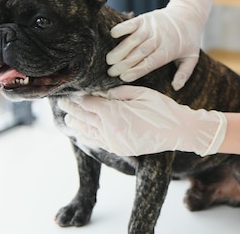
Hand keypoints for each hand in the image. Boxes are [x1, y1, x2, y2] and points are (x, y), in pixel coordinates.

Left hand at [57, 86, 226, 156]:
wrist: (178, 131)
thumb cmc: (162, 108)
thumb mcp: (140, 93)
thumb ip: (117, 92)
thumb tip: (100, 91)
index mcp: (114, 113)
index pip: (89, 104)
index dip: (79, 98)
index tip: (71, 92)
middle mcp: (110, 129)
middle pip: (85, 117)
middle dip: (73, 110)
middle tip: (62, 103)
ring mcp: (114, 141)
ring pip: (89, 131)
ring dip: (77, 124)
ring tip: (68, 119)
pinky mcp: (120, 148)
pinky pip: (99, 142)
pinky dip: (88, 137)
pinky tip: (82, 134)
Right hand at [106, 0, 213, 89]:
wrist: (188, 14)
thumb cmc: (188, 39)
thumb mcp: (192, 57)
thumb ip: (184, 73)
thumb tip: (176, 87)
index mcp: (169, 50)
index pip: (150, 63)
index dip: (136, 70)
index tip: (124, 77)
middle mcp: (159, 38)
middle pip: (139, 52)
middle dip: (124, 63)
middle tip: (111, 73)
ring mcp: (151, 27)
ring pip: (134, 39)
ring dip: (120, 49)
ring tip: (109, 60)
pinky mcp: (145, 18)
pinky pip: (132, 23)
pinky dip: (122, 28)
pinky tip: (113, 35)